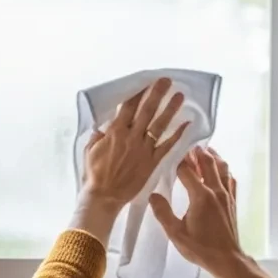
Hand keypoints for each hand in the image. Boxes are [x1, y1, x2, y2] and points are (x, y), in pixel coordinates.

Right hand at [81, 77, 190, 209]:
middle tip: (167, 81)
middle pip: (147, 111)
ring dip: (170, 109)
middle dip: (157, 94)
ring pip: (160, 125)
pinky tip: (187, 124)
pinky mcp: (152, 162)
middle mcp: (132, 137)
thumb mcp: (90, 150)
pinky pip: (167, 146)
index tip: (146, 81)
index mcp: (116, 132)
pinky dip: (177, 135)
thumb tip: (102, 127)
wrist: (104, 196)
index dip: (138, 93)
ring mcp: (144, 150)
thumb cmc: (94, 175)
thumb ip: (98, 136)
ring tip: (179, 96)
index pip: (129, 107)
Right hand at [150, 147, 244, 276]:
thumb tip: (153, 195)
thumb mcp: (176, 233)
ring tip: (202, 152)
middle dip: (197, 152)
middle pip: (207, 162)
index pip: (187, 170)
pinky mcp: (232, 201)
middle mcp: (216, 191)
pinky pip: (229, 179)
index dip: (178, 161)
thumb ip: (163, 213)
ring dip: (212, 157)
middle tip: (187, 145)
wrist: (227, 259)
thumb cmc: (200, 248)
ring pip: (222, 167)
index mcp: (201, 196)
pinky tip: (218, 171)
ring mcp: (226, 195)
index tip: (170, 154)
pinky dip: (223, 170)